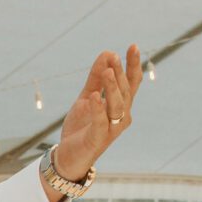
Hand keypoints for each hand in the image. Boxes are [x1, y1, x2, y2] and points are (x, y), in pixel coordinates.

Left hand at [50, 46, 143, 180]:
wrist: (69, 155)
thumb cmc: (82, 126)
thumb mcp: (87, 97)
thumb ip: (96, 78)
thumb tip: (107, 53)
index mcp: (121, 105)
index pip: (131, 82)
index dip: (133, 65)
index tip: (133, 46)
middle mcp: (121, 116)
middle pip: (124, 91)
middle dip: (120, 73)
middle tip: (113, 56)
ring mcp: (112, 129)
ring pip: (117, 105)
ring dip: (113, 88)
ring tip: (108, 71)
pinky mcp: (99, 139)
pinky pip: (101, 122)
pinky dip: (98, 109)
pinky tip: (94, 97)